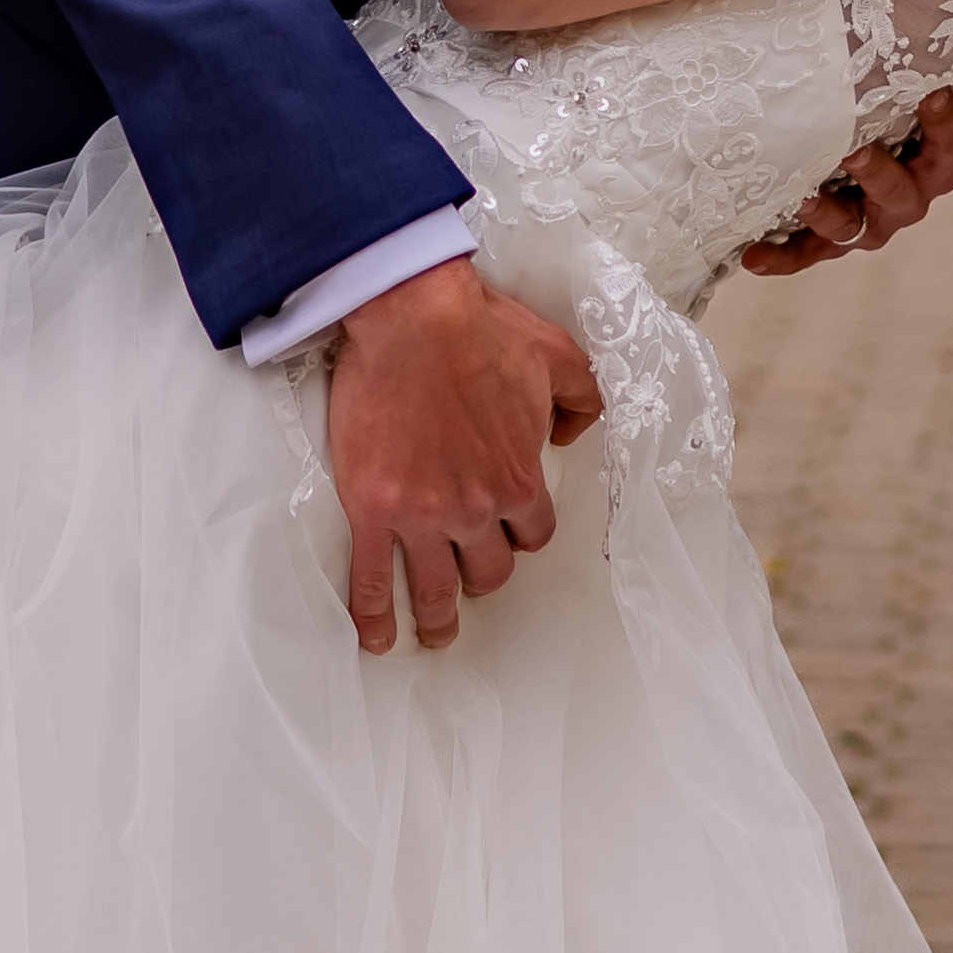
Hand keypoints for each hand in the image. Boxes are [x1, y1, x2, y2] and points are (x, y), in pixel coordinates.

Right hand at [325, 259, 600, 651]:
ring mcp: (422, 514)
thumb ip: (581, 398)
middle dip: (482, 577)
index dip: (522, 534)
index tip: (509, 533)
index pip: (533, 533)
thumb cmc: (480, 328)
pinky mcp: (372, 508)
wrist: (414, 315)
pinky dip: (373, 616)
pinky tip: (373, 637)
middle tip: (470, 581)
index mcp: (518, 476)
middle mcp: (475, 507)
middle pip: (488, 570)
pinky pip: (371, 579)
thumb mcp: (558, 354)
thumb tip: (572, 431)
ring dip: (437, 618)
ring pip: (435, 589)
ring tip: (434, 632)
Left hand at [738, 17, 952, 275]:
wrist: (876, 159)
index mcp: (941, 159)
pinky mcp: (830, 240)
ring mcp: (870, 221)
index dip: (945, 123)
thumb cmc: (920, 115)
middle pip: (902, 194)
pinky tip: (749, 258)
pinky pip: (807, 253)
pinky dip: (781, 257)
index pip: (950, 142)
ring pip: (853, 227)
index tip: (934, 93)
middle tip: (853, 150)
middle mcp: (909, 196)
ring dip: (828, 214)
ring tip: (801, 196)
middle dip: (880, 175)